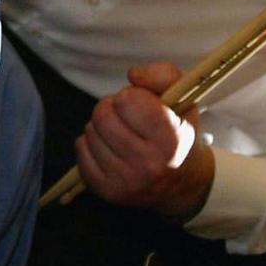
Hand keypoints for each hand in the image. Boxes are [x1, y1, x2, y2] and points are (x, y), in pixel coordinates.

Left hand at [76, 63, 213, 220]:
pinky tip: (109, 147)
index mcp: (171, 140)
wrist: (183, 183)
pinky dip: (90, 143)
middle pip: (102, 115)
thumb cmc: (180, 131)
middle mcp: (148, 165)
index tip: (142, 104)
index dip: (133, 95)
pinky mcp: (107, 191)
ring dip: (102, 126)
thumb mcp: (184, 98)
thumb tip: (132, 75)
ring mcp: (126, 181)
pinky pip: (80, 151)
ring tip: (121, 133)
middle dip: (112, 108)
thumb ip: (162, 75)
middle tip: (127, 116)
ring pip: (90, 132)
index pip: (128, 100)